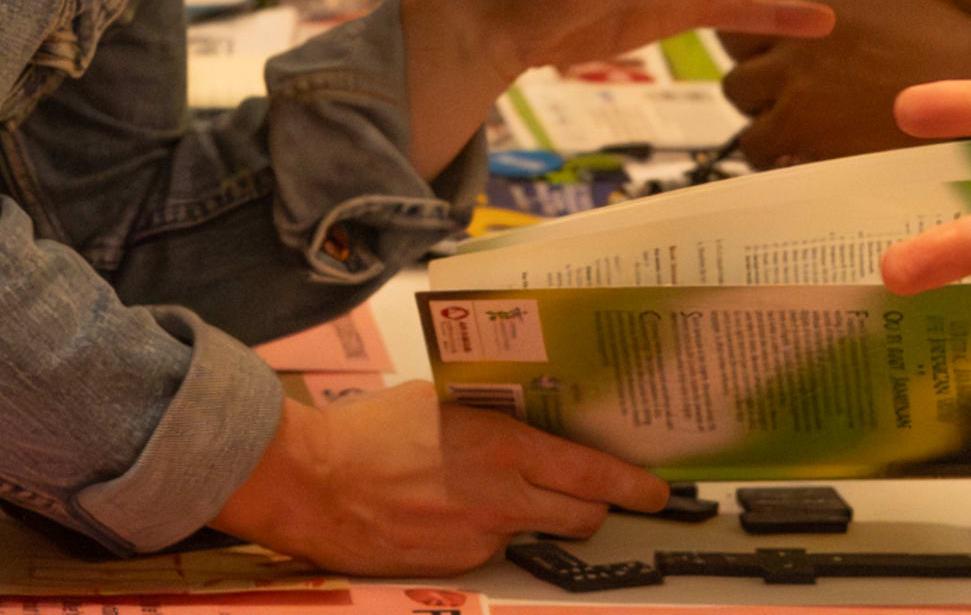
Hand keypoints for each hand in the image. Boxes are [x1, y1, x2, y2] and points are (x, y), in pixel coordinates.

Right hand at [212, 384, 664, 574]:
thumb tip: (524, 424)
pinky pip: (494, 549)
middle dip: (595, 506)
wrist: (313, 483)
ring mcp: (480, 538)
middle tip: (597, 495)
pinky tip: (455, 510)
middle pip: (582, 515)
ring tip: (503, 493)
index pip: (590, 473)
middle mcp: (502, 498)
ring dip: (537, 517)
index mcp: (503, 446)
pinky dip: (489, 531)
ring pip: (538, 532)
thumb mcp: (440, 403)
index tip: (657, 490)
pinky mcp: (457, 567)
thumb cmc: (369, 432)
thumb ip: (491, 417)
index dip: (632, 486)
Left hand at [718, 0, 970, 164]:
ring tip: (796, 120)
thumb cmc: (958, 40)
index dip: (766, 10)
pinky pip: (755, 141)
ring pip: (740, 92)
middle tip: (785, 81)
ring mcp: (794, 76)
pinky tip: (801, 151)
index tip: (777, 31)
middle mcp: (799, 23)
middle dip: (757, 58)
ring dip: (762, 106)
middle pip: (736, 40)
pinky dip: (772, 149)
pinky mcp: (799, 126)